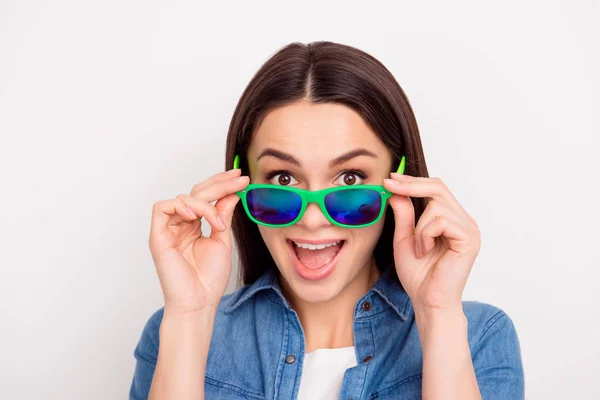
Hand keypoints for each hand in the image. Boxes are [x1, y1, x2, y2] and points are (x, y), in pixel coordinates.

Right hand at [149, 169, 248, 313]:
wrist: (199, 302)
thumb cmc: (209, 279)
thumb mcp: (222, 240)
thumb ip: (223, 216)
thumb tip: (231, 193)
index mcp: (194, 226)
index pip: (206, 197)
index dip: (222, 184)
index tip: (241, 177)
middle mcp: (180, 225)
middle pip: (196, 192)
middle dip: (219, 183)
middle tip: (238, 178)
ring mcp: (168, 230)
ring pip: (183, 198)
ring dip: (204, 203)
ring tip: (217, 221)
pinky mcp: (158, 236)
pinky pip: (162, 208)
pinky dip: (180, 206)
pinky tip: (195, 215)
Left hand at [383, 174, 480, 312]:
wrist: (428, 301)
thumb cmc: (419, 275)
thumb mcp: (405, 238)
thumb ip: (404, 215)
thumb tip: (396, 191)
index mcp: (451, 219)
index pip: (435, 188)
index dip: (412, 180)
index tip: (390, 178)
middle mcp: (464, 220)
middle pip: (439, 187)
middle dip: (411, 185)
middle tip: (389, 186)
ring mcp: (469, 229)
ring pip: (436, 205)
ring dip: (418, 226)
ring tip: (418, 248)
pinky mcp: (469, 239)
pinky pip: (442, 221)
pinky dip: (426, 234)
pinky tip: (425, 251)